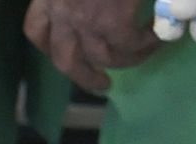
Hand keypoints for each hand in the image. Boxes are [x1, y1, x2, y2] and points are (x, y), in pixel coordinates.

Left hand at [25, 0, 156, 90]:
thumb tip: (100, 0)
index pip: (37, 28)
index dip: (48, 44)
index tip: (62, 49)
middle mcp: (62, 8)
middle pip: (64, 58)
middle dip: (82, 75)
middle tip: (101, 84)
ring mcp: (85, 16)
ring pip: (100, 57)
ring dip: (125, 61)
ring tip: (145, 52)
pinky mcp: (111, 18)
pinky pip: (128, 46)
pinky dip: (145, 45)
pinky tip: (159, 37)